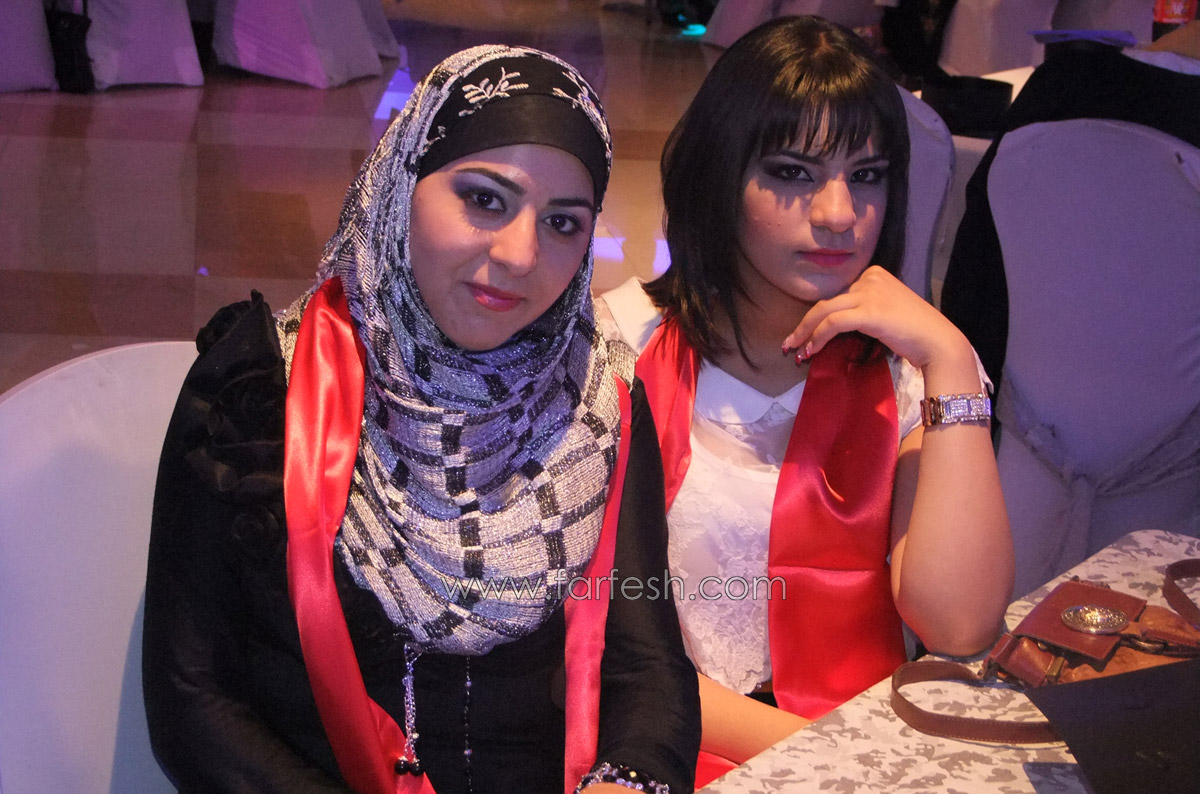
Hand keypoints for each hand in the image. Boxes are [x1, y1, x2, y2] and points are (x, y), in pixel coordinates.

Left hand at [782, 266, 973, 376]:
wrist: (938, 342)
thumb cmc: (915, 333)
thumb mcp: (886, 311)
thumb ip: (862, 309)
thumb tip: (831, 326)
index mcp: (873, 273)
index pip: (836, 295)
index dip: (816, 317)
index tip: (804, 336)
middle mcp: (870, 277)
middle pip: (826, 301)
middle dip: (804, 325)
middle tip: (789, 344)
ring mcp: (870, 292)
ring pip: (824, 311)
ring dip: (805, 333)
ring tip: (795, 351)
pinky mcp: (870, 311)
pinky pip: (833, 323)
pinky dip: (818, 337)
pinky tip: (811, 351)